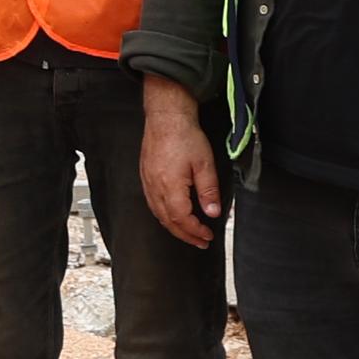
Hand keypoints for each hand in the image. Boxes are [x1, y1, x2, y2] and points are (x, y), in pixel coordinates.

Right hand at [138, 78, 228, 248]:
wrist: (166, 116)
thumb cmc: (184, 135)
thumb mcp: (205, 164)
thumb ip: (208, 191)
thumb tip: (212, 212)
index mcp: (170, 186)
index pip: (182, 219)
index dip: (195, 231)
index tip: (207, 236)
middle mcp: (155, 187)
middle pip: (168, 221)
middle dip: (185, 235)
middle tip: (199, 242)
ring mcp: (147, 182)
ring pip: (158, 214)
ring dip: (173, 227)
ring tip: (187, 233)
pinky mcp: (145, 175)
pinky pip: (152, 203)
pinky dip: (163, 215)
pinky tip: (171, 214)